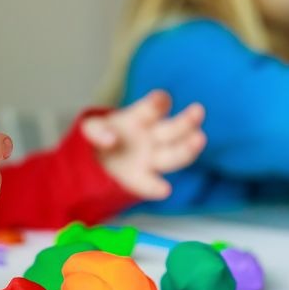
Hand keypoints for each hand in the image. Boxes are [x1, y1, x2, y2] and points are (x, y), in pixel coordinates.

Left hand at [82, 90, 205, 199]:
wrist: (92, 163)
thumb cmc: (99, 137)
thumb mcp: (90, 128)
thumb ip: (96, 130)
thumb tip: (111, 140)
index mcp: (140, 118)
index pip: (153, 108)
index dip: (157, 103)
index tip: (161, 100)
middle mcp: (152, 137)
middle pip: (173, 129)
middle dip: (186, 121)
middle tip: (198, 111)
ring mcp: (151, 159)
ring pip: (173, 154)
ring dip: (186, 149)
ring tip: (198, 140)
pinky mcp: (141, 180)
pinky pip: (149, 184)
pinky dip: (154, 187)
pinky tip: (163, 189)